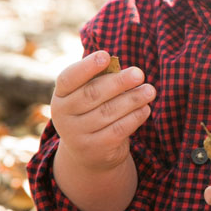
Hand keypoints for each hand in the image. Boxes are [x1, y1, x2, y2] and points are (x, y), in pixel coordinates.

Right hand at [51, 51, 155, 172]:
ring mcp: (77, 135)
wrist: (89, 154)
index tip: (105, 56)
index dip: (86, 67)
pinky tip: (145, 108)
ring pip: (108, 112)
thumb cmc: (92, 112)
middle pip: (92, 94)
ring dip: (132, 99)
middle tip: (139, 73)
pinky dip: (134, 118)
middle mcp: (63, 116)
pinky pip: (118, 130)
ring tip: (150, 91)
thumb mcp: (89, 96)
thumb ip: (100, 81)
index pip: (68, 78)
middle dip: (118, 82)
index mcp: (60, 96)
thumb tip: (122, 68)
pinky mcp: (95, 149)